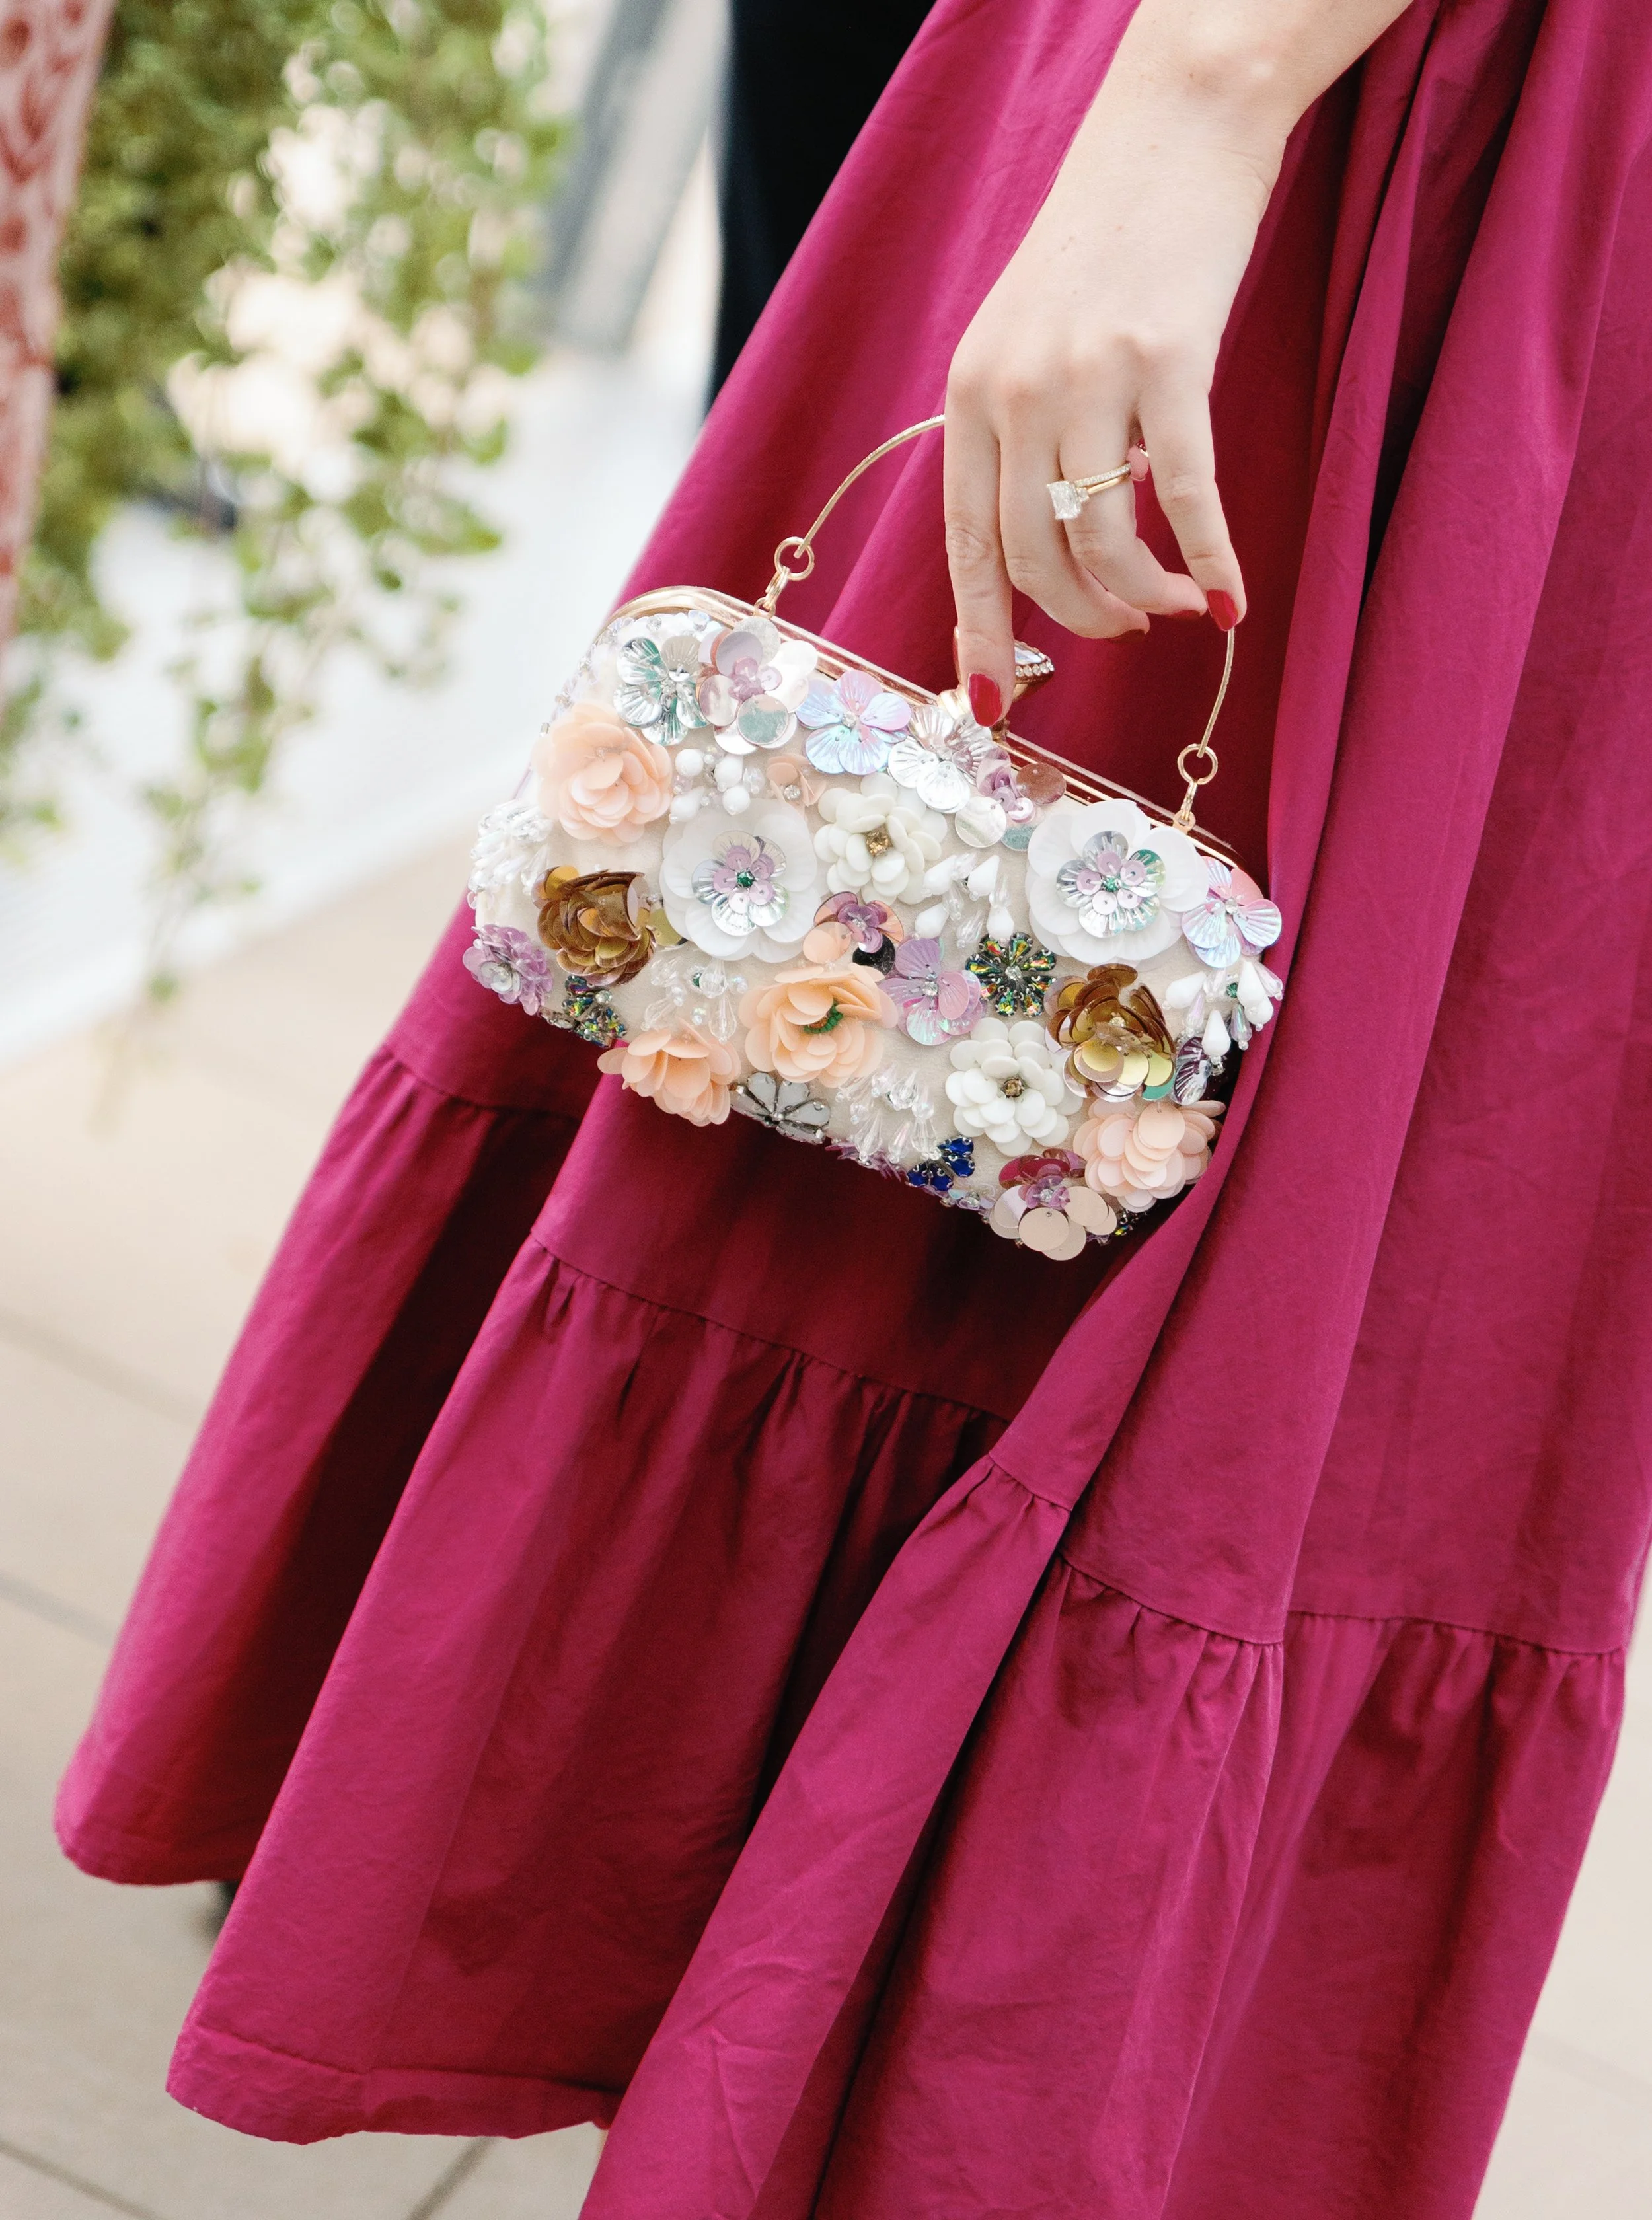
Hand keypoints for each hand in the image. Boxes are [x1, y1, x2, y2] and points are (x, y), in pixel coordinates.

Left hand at [943, 0, 1412, 722]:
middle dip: (1082, 618)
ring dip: (1145, 596)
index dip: (978, 633)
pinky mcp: (1169, 360)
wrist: (1175, 127)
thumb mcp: (1027, 336)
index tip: (990, 704)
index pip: (965, 544)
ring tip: (1179, 606)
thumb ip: (1021, 432)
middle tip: (1127, 629)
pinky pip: (1186, 494)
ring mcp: (1090, 376)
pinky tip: (1231, 599)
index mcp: (971, 393)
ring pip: (1104, 539)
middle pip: (1034, 557)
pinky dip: (1211, 559)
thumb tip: (1050, 544)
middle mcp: (1015, 391)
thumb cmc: (1106, 242)